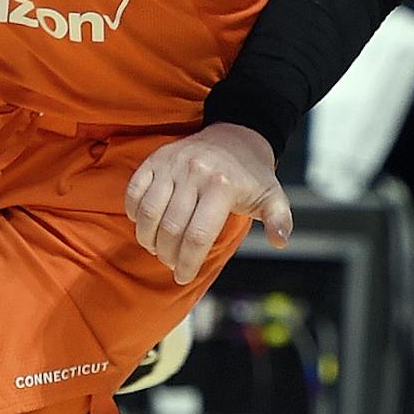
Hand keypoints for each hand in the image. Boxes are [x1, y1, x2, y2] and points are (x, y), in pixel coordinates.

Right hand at [125, 123, 291, 284]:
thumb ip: (279, 220)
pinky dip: (134, 213)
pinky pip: (134, 190)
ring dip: (148, 238)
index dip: (188, 262)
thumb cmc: (251, 175)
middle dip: (168, 255)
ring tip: (157, 248)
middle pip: (172, 228)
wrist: (234, 135)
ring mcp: (172, 164)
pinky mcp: (155, 159)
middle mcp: (195, 173)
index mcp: (222, 186)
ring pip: (148, 212)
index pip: (198, 235)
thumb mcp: (273, 196)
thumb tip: (280, 241)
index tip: (183, 277)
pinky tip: (145, 225)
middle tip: (171, 264)